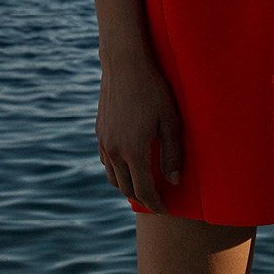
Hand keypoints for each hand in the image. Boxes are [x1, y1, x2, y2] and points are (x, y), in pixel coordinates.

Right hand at [95, 51, 182, 213]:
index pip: (143, 190)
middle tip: (157, 201)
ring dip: (127, 186)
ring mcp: (104, 141)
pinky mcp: (99, 131)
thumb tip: (173, 181)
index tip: (165, 209)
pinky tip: (128, 166)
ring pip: (112, 176)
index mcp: (133, 151)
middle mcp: (114, 151)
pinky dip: (117, 171)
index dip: (155, 203)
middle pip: (126, 187)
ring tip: (143, 187)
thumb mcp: (171, 121)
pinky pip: (106, 161)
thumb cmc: (154, 90)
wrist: (125, 64)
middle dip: (142, 198)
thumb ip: (172, 154)